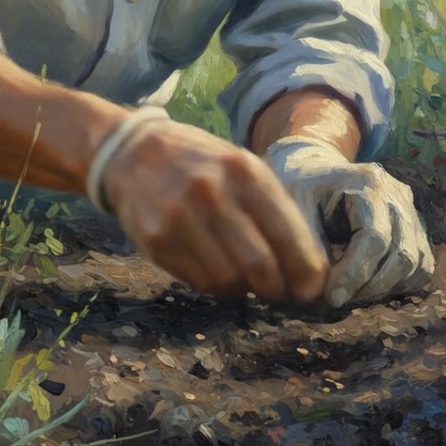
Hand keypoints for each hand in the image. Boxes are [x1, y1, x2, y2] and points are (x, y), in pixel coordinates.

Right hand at [100, 116, 328, 303]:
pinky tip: (216, 269)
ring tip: (246, 279)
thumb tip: (306, 265)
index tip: (312, 290)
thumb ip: (272, 209)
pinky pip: (199, 282)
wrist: (133, 151)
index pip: (286, 233)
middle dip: (277, 289)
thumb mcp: (241, 167)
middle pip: (260, 266)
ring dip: (245, 289)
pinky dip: (215, 285)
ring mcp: (181, 219)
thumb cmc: (201, 163)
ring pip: (229, 281)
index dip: (306, 270)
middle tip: (281, 293)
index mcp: (244, 172)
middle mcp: (213, 194)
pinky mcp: (157, 241)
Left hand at [264, 138, 433, 307]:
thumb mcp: (293, 207)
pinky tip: (368, 286)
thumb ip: (307, 246)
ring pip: (416, 264)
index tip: (332, 297)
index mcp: (369, 182)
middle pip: (402, 254)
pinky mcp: (415, 229)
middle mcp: (398, 194)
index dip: (356, 274)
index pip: (375, 238)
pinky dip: (399, 284)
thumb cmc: (299, 187)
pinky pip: (421, 266)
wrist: (315, 170)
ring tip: (350, 292)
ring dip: (384, 288)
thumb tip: (320, 291)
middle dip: (370, 286)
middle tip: (337, 299)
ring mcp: (411, 211)